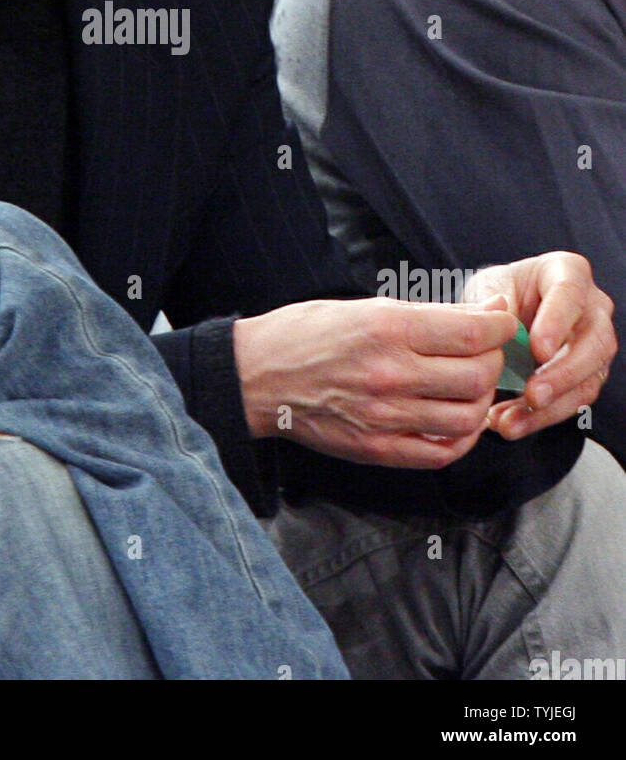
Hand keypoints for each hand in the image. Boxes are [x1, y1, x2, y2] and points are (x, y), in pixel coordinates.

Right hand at [232, 295, 517, 467]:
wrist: (257, 377)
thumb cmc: (307, 333)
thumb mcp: (365, 306)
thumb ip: (425, 314)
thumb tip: (484, 312)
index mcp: (387, 329)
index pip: (473, 332)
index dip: (500, 325)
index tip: (502, 321)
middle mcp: (390, 374)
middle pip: (478, 375)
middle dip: (493, 361)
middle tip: (485, 353)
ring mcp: (385, 417)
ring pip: (468, 417)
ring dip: (481, 401)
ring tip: (471, 387)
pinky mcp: (378, 449)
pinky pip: (442, 452)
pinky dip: (463, 438)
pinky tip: (457, 420)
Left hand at [460, 253, 616, 440]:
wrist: (498, 315)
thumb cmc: (495, 294)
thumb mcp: (486, 290)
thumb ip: (493, 309)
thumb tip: (498, 335)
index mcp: (567, 272)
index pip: (570, 294)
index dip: (557, 323)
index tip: (536, 350)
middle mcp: (592, 308)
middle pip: (594, 343)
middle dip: (562, 374)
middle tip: (532, 395)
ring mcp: (594, 345)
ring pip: (588, 381)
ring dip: (550, 407)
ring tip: (509, 422)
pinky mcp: (586, 378)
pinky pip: (572, 403)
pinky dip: (539, 418)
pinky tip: (510, 425)